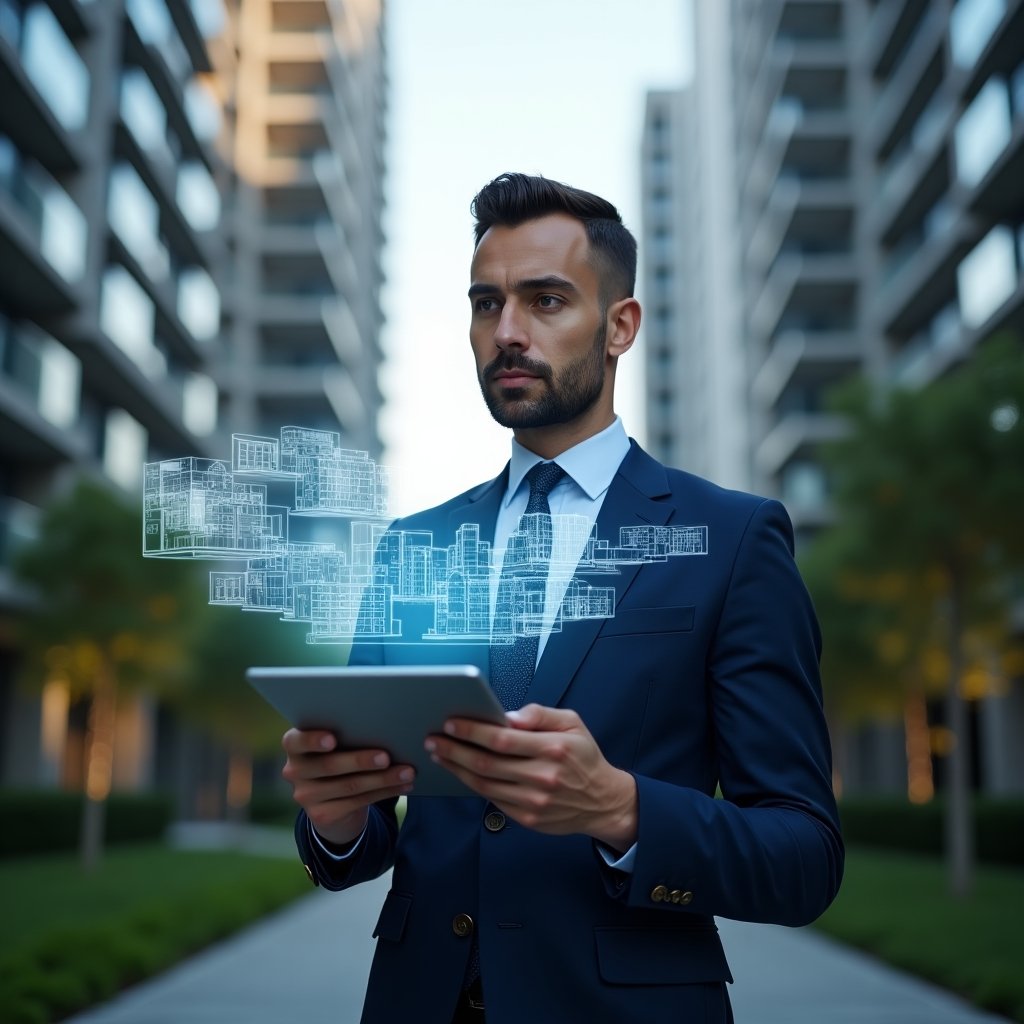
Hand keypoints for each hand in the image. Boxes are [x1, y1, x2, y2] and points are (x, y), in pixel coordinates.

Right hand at [281, 729, 414, 847]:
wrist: (330, 797)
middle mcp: (294, 771)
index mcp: (294, 745)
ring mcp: (305, 796)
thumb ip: (347, 734)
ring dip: (382, 779)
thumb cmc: (339, 753)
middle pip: (329, 765)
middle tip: (386, 756)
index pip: (296, 741)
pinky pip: (358, 802)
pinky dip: (385, 792)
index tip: (332, 739)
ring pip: (349, 785)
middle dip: (361, 760)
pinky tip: (403, 785)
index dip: (313, 740)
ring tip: (407, 771)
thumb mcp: (336, 744)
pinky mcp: (321, 815)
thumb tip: (386, 725)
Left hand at [425, 703, 636, 851]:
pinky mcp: (528, 819)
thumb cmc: (583, 757)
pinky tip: (460, 772)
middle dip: (454, 750)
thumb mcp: (572, 722)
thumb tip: (508, 716)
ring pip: (484, 784)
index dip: (472, 731)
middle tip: (433, 740)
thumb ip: (540, 714)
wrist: (603, 801)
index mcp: (554, 748)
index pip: (502, 739)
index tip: (451, 723)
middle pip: (486, 763)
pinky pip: (492, 799)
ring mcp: (534, 802)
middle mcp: (543, 777)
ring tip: (439, 755)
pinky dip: (472, 785)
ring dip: (456, 769)